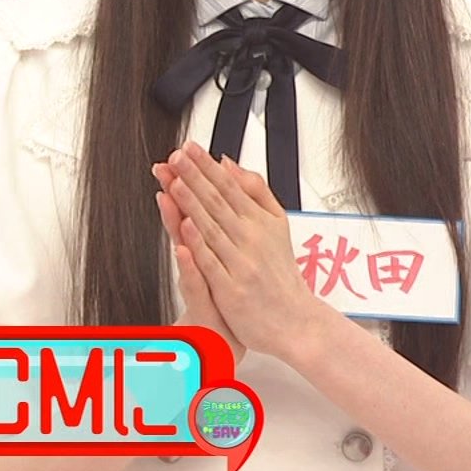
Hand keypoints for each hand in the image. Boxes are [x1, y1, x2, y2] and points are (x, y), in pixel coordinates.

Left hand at [153, 141, 327, 364]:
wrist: (295, 321)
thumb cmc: (281, 274)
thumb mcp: (277, 224)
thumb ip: (255, 192)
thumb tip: (229, 165)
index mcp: (261, 221)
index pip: (230, 186)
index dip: (207, 166)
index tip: (190, 149)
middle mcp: (252, 239)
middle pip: (218, 202)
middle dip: (195, 177)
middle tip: (177, 157)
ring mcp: (241, 264)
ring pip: (212, 227)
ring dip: (191, 203)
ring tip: (175, 181)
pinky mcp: (231, 289)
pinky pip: (211, 263)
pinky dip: (198, 244)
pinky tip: (185, 226)